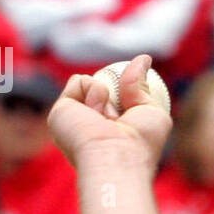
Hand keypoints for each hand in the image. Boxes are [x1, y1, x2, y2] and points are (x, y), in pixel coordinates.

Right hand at [48, 53, 171, 171]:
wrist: (116, 155)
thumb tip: (143, 58)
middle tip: (124, 115)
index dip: (126, 97)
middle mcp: (92, 128)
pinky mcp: (60, 111)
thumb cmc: (140, 143)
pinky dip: (93, 90)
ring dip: (106, 96)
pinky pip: (79, 81)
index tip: (135, 101)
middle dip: (116, 95)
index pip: (116, 105)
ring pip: (90, 84)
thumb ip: (142, 85)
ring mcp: (75, 119)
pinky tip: (96, 112)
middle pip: (103, 91)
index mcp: (111, 133)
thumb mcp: (152, 111)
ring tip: (109, 120)